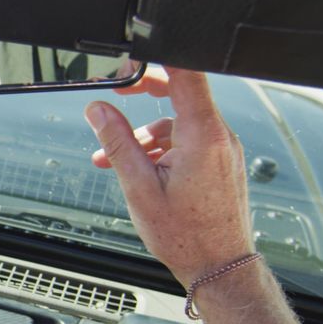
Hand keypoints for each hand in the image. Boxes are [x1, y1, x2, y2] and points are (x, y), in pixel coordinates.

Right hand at [85, 68, 253, 284]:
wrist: (219, 267)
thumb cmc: (185, 235)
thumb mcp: (139, 187)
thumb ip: (118, 142)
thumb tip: (99, 110)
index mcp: (203, 135)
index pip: (187, 74)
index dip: (160, 57)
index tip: (135, 57)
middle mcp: (220, 136)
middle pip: (182, 93)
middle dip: (145, 93)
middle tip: (115, 94)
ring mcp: (223, 149)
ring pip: (181, 122)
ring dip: (146, 134)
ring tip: (115, 159)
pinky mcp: (221, 162)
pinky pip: (190, 141)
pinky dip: (163, 148)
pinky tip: (140, 169)